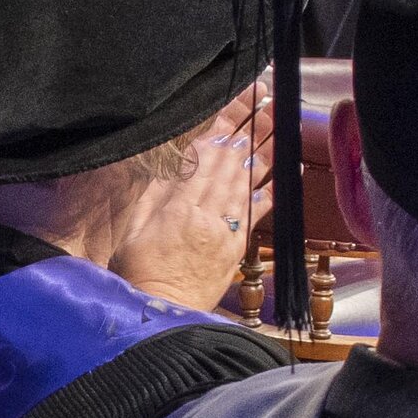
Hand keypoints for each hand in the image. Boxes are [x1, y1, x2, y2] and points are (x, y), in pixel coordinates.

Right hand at [112, 86, 263, 311]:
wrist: (161, 315)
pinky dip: (270, 191)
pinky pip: (256, 213)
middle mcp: (208, 214)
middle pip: (231, 162)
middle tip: (265, 102)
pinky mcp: (235, 249)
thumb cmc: (137, 274)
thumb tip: (169, 168)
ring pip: (247, 182)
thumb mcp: (134, 230)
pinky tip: (283, 174)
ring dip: (264, 151)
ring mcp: (225, 231)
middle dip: (248, 128)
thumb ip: (153, 196)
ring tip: (279, 125)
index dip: (224, 125)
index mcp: (179, 205)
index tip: (238, 102)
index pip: (206, 155)